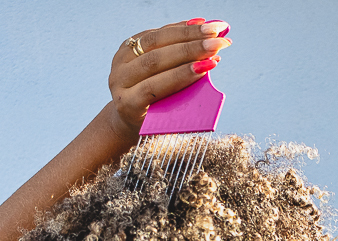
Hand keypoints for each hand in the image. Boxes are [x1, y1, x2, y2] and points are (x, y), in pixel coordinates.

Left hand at [107, 19, 231, 141]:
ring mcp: (121, 60)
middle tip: (217, 43)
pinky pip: (156, 33)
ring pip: (155, 41)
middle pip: (155, 60)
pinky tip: (200, 24)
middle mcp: (119, 79)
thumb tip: (205, 68)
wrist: (128, 113)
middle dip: (190, 50)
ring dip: (189, 34)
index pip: (153, 86)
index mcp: (126, 104)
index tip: (207, 66)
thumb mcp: (165, 118)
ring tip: (214, 30)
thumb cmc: (153, 119)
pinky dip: (180, 28)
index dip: (181, 76)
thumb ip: (181, 99)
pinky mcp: (127, 45)